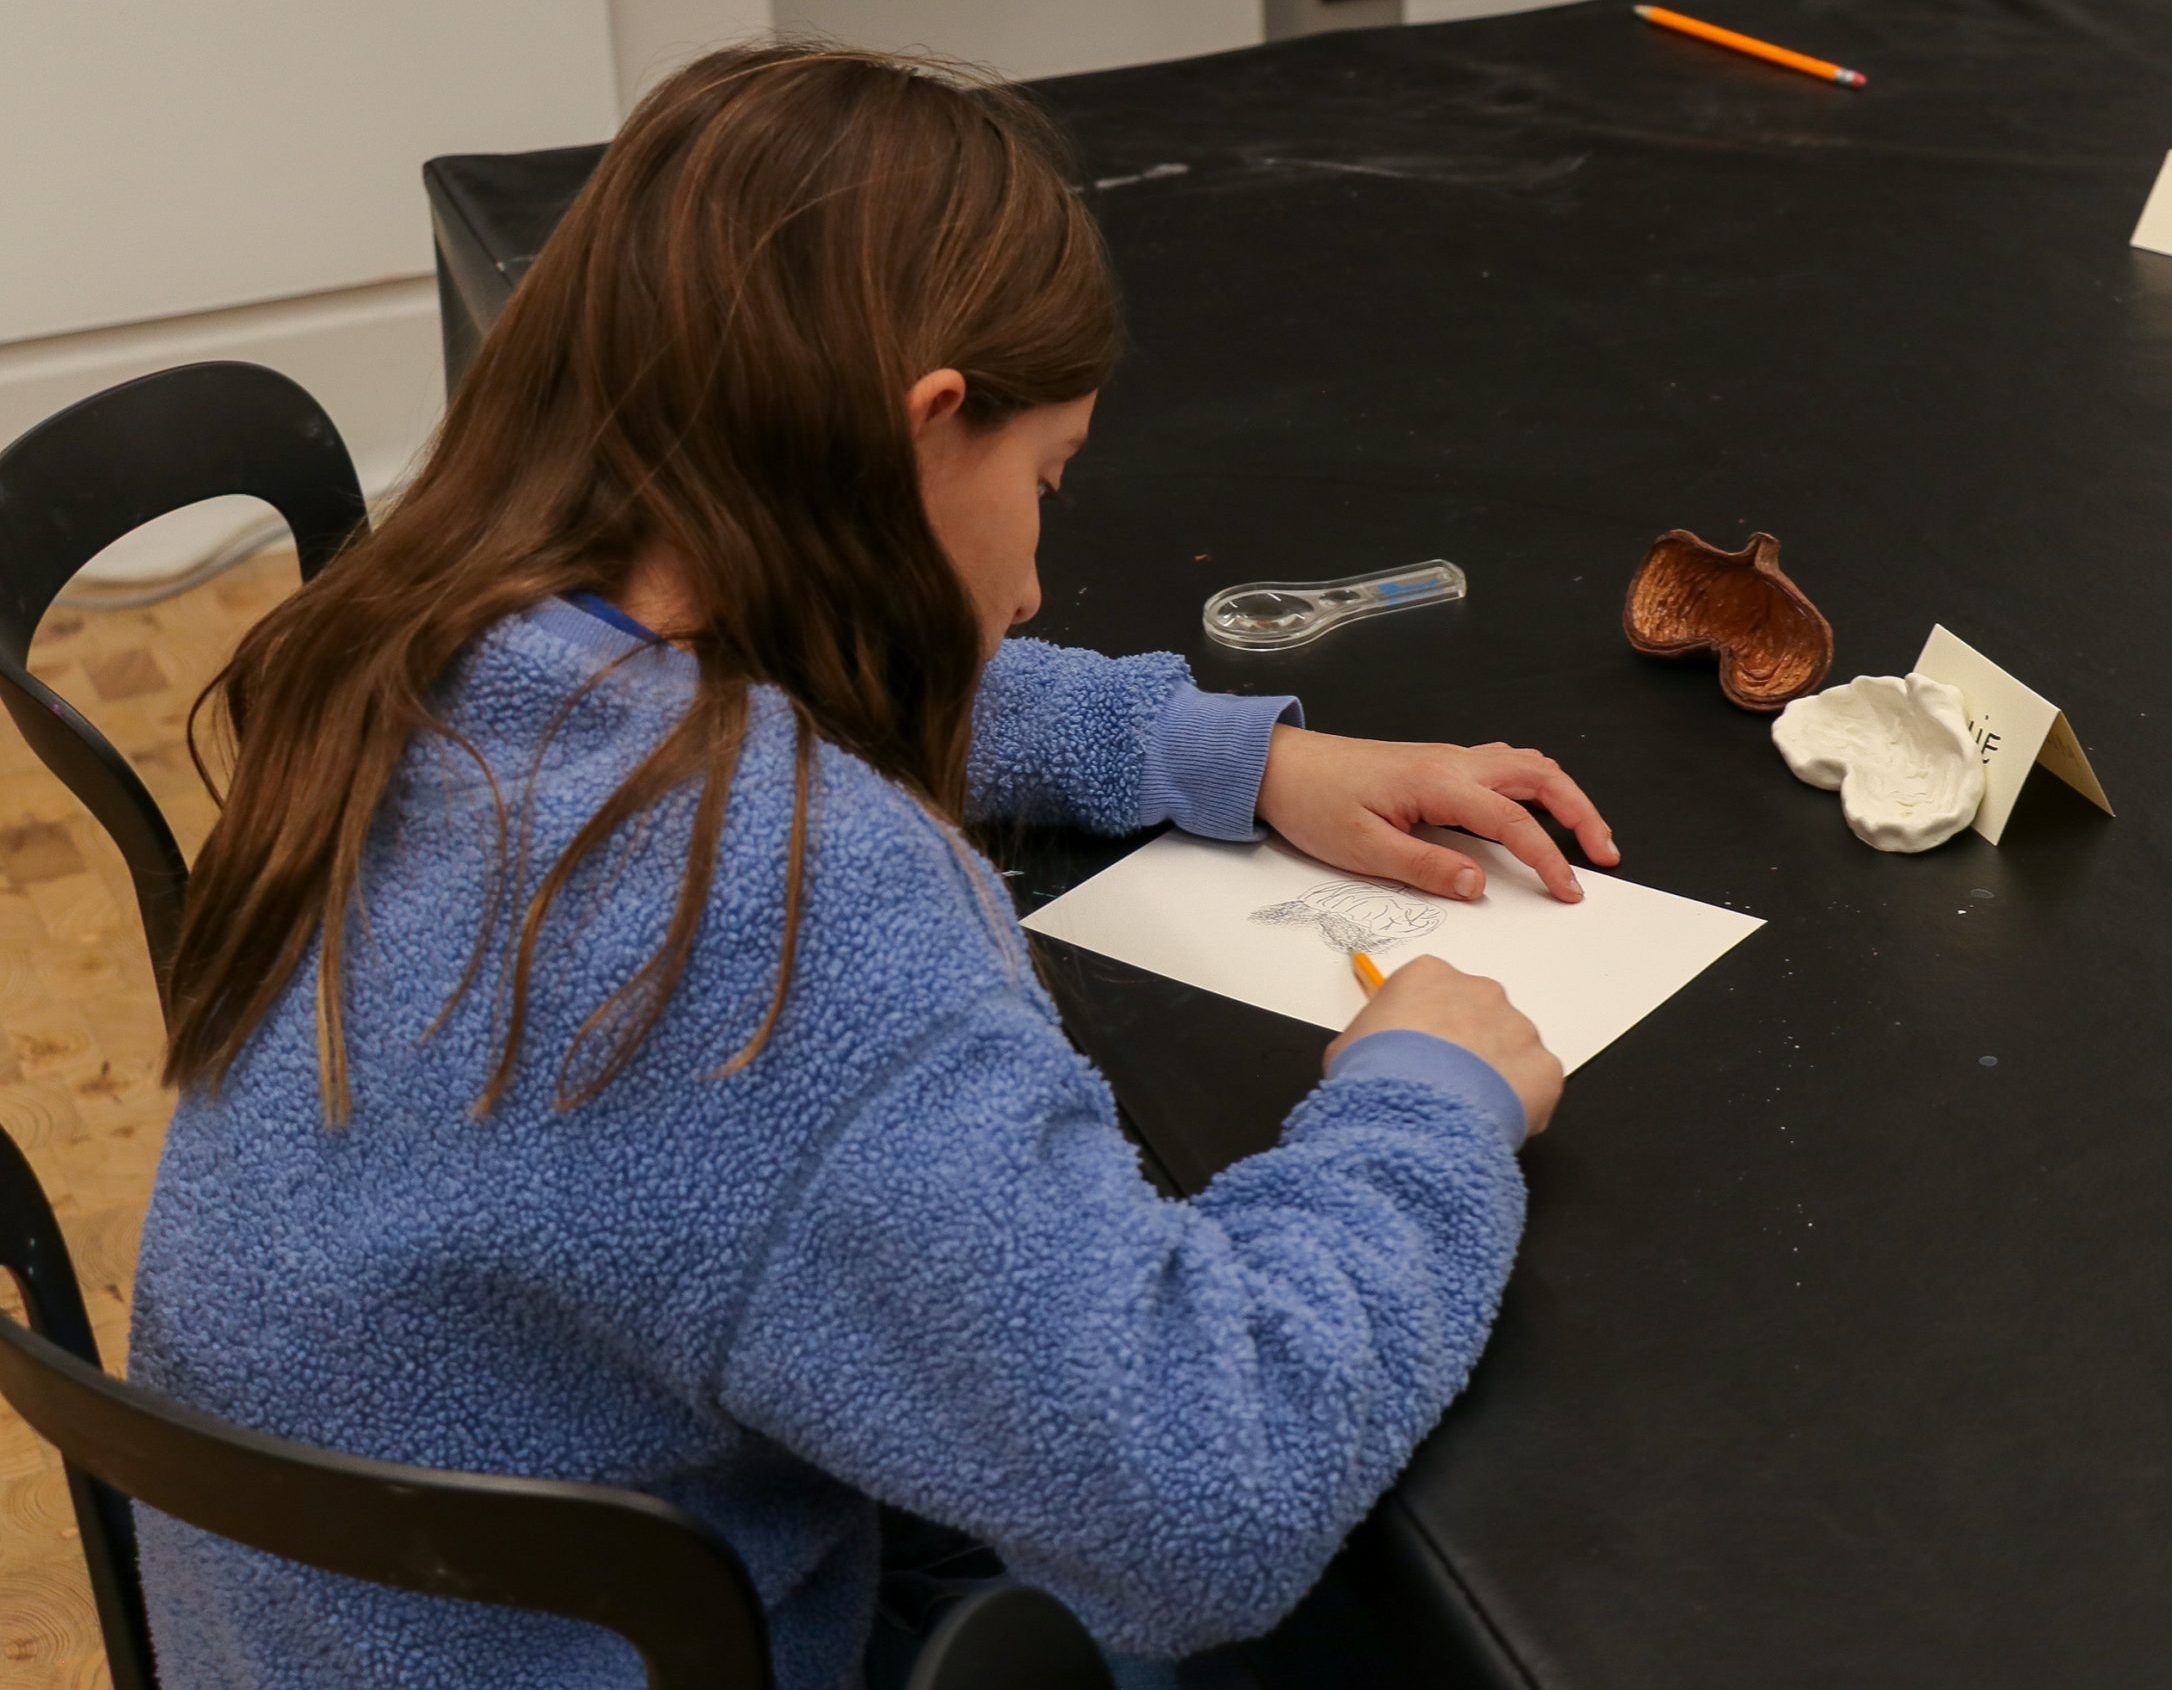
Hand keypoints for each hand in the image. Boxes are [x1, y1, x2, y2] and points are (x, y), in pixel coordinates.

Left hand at [1255, 725, 1618, 903]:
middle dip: (1581, 813)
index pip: (1513, 822)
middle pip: (1540, 776)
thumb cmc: (1313, 802)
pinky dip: (1533, 784)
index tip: (1570, 890)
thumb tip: (1478, 885)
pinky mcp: (1437, 766)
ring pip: (1525, 765)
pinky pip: (1501, 765)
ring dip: (1563, 794)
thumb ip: (1425, 867)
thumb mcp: (1363, 849)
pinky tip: (1535, 807)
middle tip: (1605, 854)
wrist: (1279, 766)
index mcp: (1438, 783)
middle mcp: (1452, 763)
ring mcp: (1447, 759)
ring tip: (1584, 834)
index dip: (1547, 858)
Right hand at [1325, 956, 1561, 1135]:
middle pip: (1478, 1013)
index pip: (1431, 991)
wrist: (1412, 1111)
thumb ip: (1375, 1037)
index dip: (1424, 1026)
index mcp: (1429, 976)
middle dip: (1466, 1045)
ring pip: (1511, 1048)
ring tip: (1465, 1109)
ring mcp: (1517, 1026)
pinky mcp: (1544, 1066)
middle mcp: (1480, 991)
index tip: (1416, 1053)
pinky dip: (1521, 1102)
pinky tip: (1490, 1122)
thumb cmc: (1373, 1075)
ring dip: (1494, 1073)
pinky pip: (1536, 1083)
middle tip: (1443, 1083)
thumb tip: (1378, 1054)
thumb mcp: (1349, 1046)